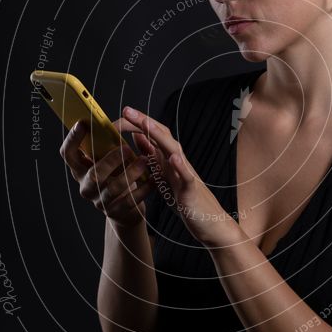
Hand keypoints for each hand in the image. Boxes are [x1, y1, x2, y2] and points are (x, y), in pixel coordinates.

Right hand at [59, 120, 153, 229]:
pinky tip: (154, 179)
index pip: (68, 153)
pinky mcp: (115, 212)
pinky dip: (143, 189)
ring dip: (130, 173)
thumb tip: (125, 119)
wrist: (126, 210)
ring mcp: (99, 201)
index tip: (83, 123)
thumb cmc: (118, 176)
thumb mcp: (110, 160)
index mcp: (81, 169)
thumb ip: (111, 144)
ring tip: (145, 162)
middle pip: (93, 174)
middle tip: (126, 149)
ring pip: (113, 188)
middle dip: (110, 160)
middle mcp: (86, 186)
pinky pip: (130, 201)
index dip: (73, 138)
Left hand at [116, 106, 239, 247]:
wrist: (209, 221)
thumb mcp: (164, 174)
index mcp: (168, 159)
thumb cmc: (186, 198)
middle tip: (127, 110)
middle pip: (161, 136)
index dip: (137, 123)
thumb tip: (138, 136)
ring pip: (174, 150)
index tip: (122, 113)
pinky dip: (181, 166)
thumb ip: (152, 156)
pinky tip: (173, 158)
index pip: (153, 135)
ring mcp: (185, 174)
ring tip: (145, 124)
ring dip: (159, 137)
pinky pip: (187, 177)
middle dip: (144, 122)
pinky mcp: (191, 190)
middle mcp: (177, 162)